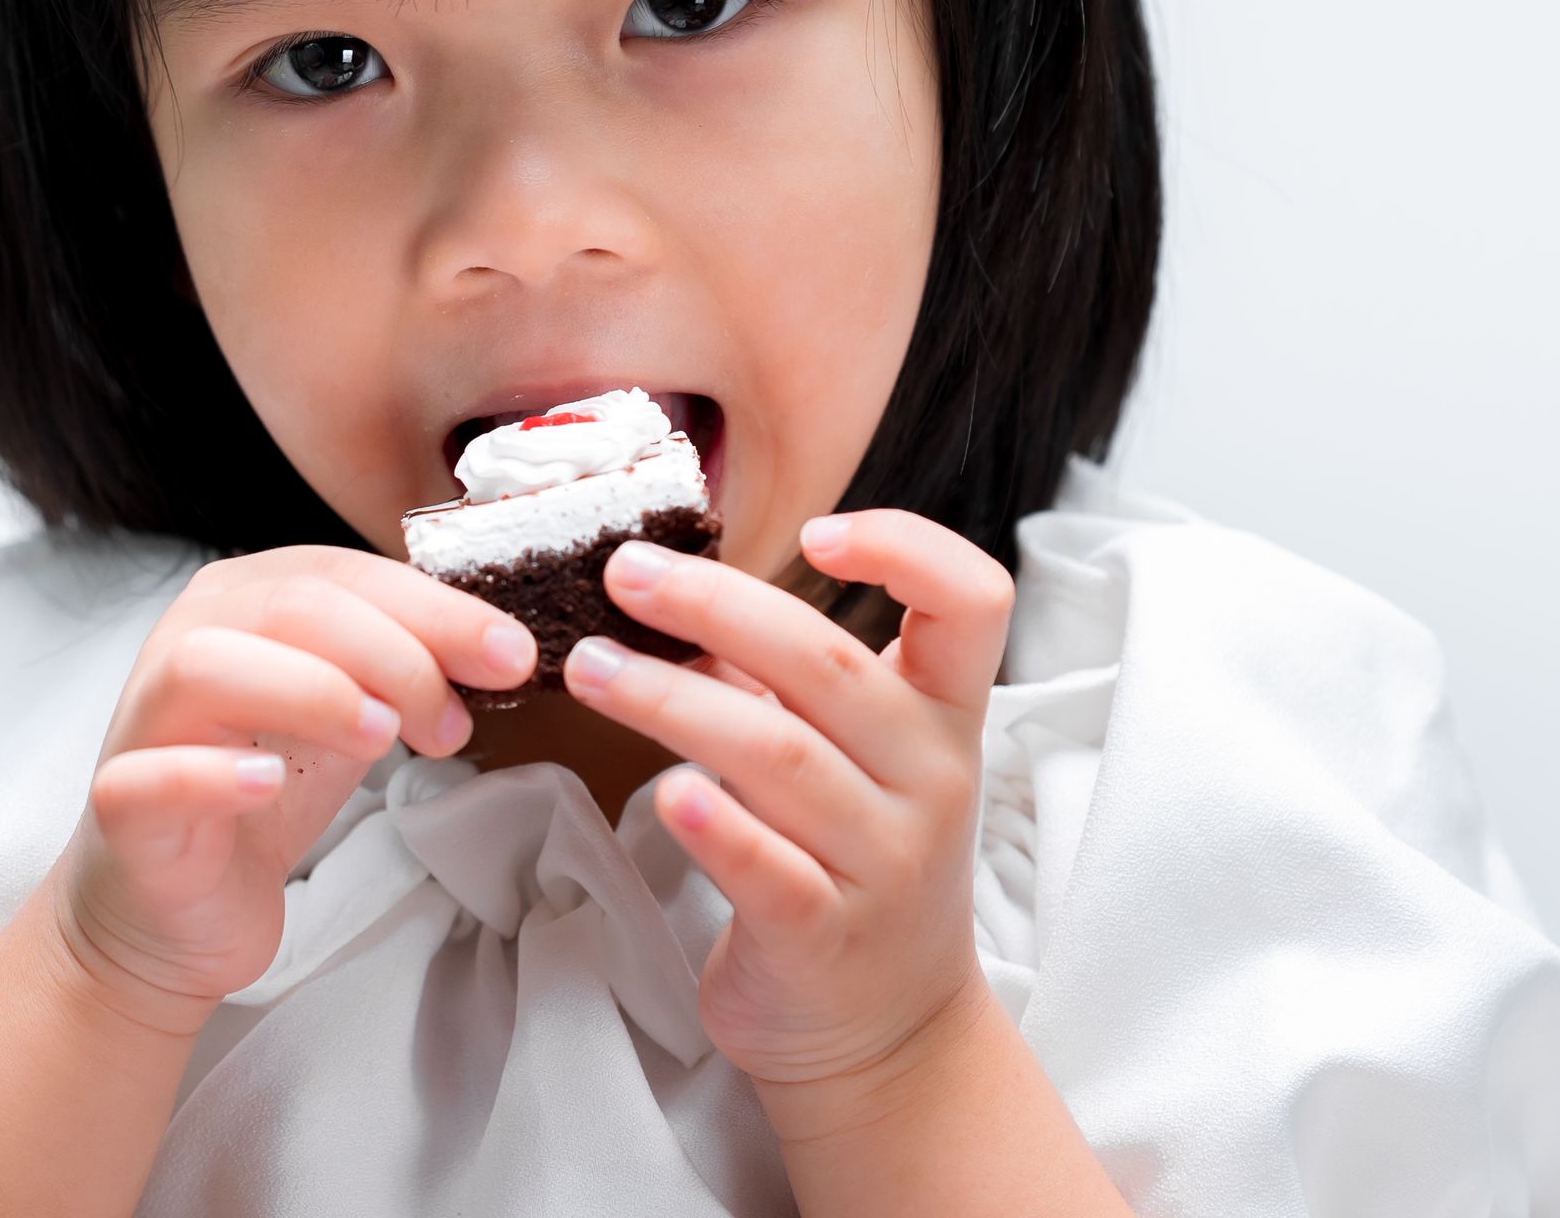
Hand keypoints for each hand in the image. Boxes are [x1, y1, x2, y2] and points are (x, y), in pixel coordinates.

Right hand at [45, 547, 538, 1035]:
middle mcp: (186, 638)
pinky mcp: (120, 802)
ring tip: (381, 738)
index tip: (512, 655)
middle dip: (395, 654)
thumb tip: (499, 647)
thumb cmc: (263, 794)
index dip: (436, 608)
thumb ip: (401, 669)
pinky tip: (267, 784)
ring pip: (207, 665)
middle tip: (453, 723)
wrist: (179, 908)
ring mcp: (145, 720)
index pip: (345, 574)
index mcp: (244, 601)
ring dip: (310, 690)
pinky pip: (151, 774)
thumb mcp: (347, 716)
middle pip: (292, 606)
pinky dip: (211, 771)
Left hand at [559, 510, 1013, 1130]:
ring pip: (779, 758)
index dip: (905, 548)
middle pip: (828, 668)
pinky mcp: (825, 935)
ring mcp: (883, 861)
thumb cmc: (854, 858)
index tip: (814, 532)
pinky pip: (769, 870)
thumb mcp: (850, 757)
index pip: (971, 602)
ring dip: (673, 700)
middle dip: (717, 605)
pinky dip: (717, 826)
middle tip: (624, 572)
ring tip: (588, 665)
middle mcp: (928, 779)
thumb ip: (782, 679)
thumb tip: (674, 591)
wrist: (891, 1029)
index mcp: (942, 714)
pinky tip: (665, 793)